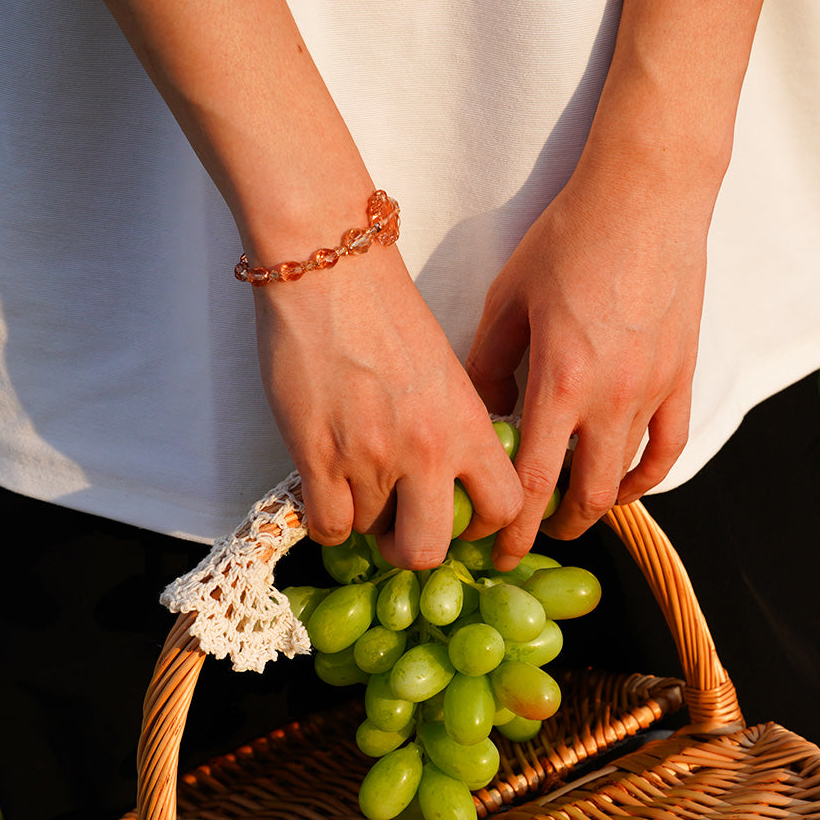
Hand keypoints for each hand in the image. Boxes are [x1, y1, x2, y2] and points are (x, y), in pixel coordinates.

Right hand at [255, 246, 523, 569]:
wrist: (330, 269)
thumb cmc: (385, 309)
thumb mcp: (445, 370)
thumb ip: (454, 425)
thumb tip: (447, 475)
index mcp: (468, 423)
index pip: (503, 506)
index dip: (481, 524)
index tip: (461, 518)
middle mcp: (426, 449)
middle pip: (429, 549)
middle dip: (413, 548)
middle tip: (399, 527)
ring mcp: (370, 457)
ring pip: (368, 532)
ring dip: (362, 517)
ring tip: (353, 481)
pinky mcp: (317, 456)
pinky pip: (328, 528)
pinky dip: (326, 521)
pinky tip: (324, 492)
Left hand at [466, 158, 707, 569]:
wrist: (646, 197)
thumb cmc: (568, 240)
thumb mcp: (506, 299)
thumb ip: (486, 365)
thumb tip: (480, 416)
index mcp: (559, 383)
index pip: (530, 483)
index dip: (510, 529)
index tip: (493, 550)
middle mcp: (611, 399)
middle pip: (584, 497)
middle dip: (550, 530)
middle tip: (524, 539)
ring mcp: (654, 391)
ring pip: (626, 480)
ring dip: (594, 507)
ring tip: (567, 513)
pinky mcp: (683, 377)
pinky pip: (669, 448)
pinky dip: (644, 478)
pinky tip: (623, 484)